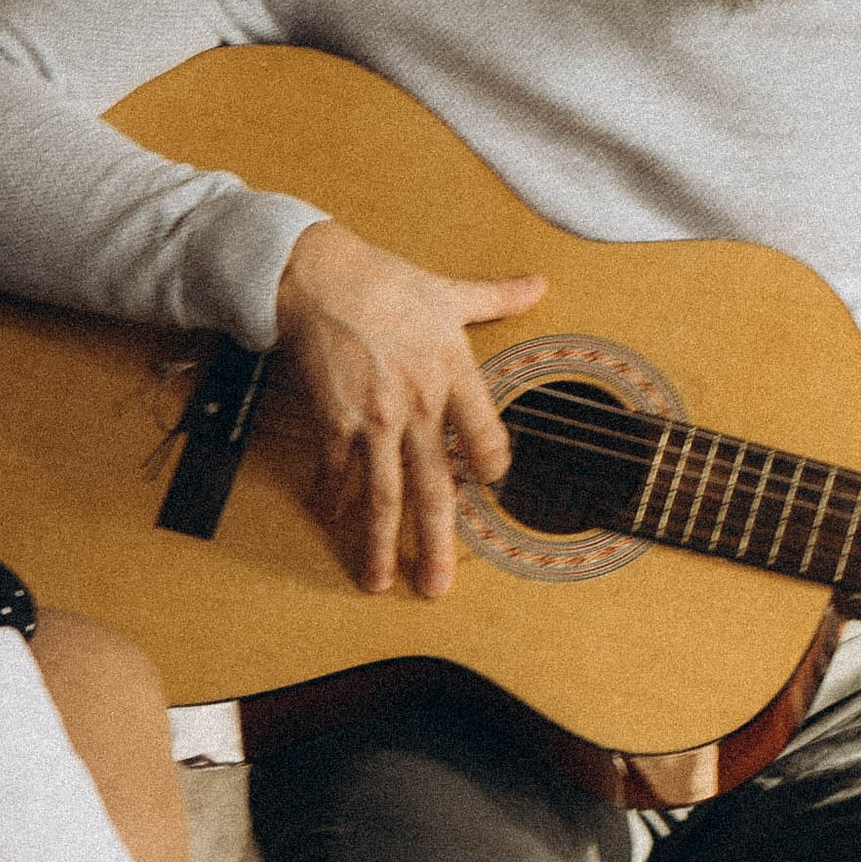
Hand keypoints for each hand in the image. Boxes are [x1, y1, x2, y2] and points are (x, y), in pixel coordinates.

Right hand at [274, 220, 546, 599]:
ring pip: (383, 493)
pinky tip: (328, 519)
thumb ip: (496, 297)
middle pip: (434, 486)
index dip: (490, 469)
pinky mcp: (334, 417)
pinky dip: (331, 496)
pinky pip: (335, 469)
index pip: (486, 437)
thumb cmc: (387, 281)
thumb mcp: (449, 292)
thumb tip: (539, 284)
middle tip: (437, 588)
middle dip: (436, 543)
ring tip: (378, 582)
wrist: (321, 273)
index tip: (486, 489)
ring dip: (379, 543)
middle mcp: (420, 403)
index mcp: (454, 372)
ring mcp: (375, 416)